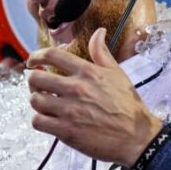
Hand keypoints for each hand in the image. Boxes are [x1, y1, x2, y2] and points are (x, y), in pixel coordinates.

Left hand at [25, 28, 161, 165]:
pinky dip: (39, 121)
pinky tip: (48, 120)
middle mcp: (76, 89)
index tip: (33, 61)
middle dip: (33, 81)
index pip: (51, 55)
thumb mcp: (118, 74)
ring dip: (36, 101)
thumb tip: (99, 32)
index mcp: (87, 72)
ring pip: (35, 100)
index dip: (36, 56)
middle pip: (36, 78)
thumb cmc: (129, 107)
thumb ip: (102, 53)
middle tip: (38, 86)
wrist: (137, 137)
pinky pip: (38, 122)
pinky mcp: (66, 131)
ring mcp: (70, 110)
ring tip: (45, 104)